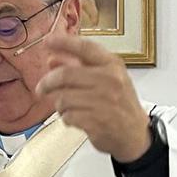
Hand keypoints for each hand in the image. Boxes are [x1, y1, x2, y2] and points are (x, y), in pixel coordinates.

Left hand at [36, 33, 150, 161]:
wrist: (135, 135)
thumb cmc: (120, 105)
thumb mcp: (106, 80)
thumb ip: (78, 68)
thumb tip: (52, 61)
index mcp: (113, 65)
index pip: (84, 48)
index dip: (63, 43)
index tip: (47, 41)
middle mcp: (110, 80)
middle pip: (65, 75)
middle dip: (48, 82)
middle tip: (41, 88)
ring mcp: (104, 101)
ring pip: (63, 98)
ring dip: (59, 104)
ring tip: (67, 107)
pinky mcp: (96, 121)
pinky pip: (67, 116)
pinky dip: (66, 118)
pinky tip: (74, 118)